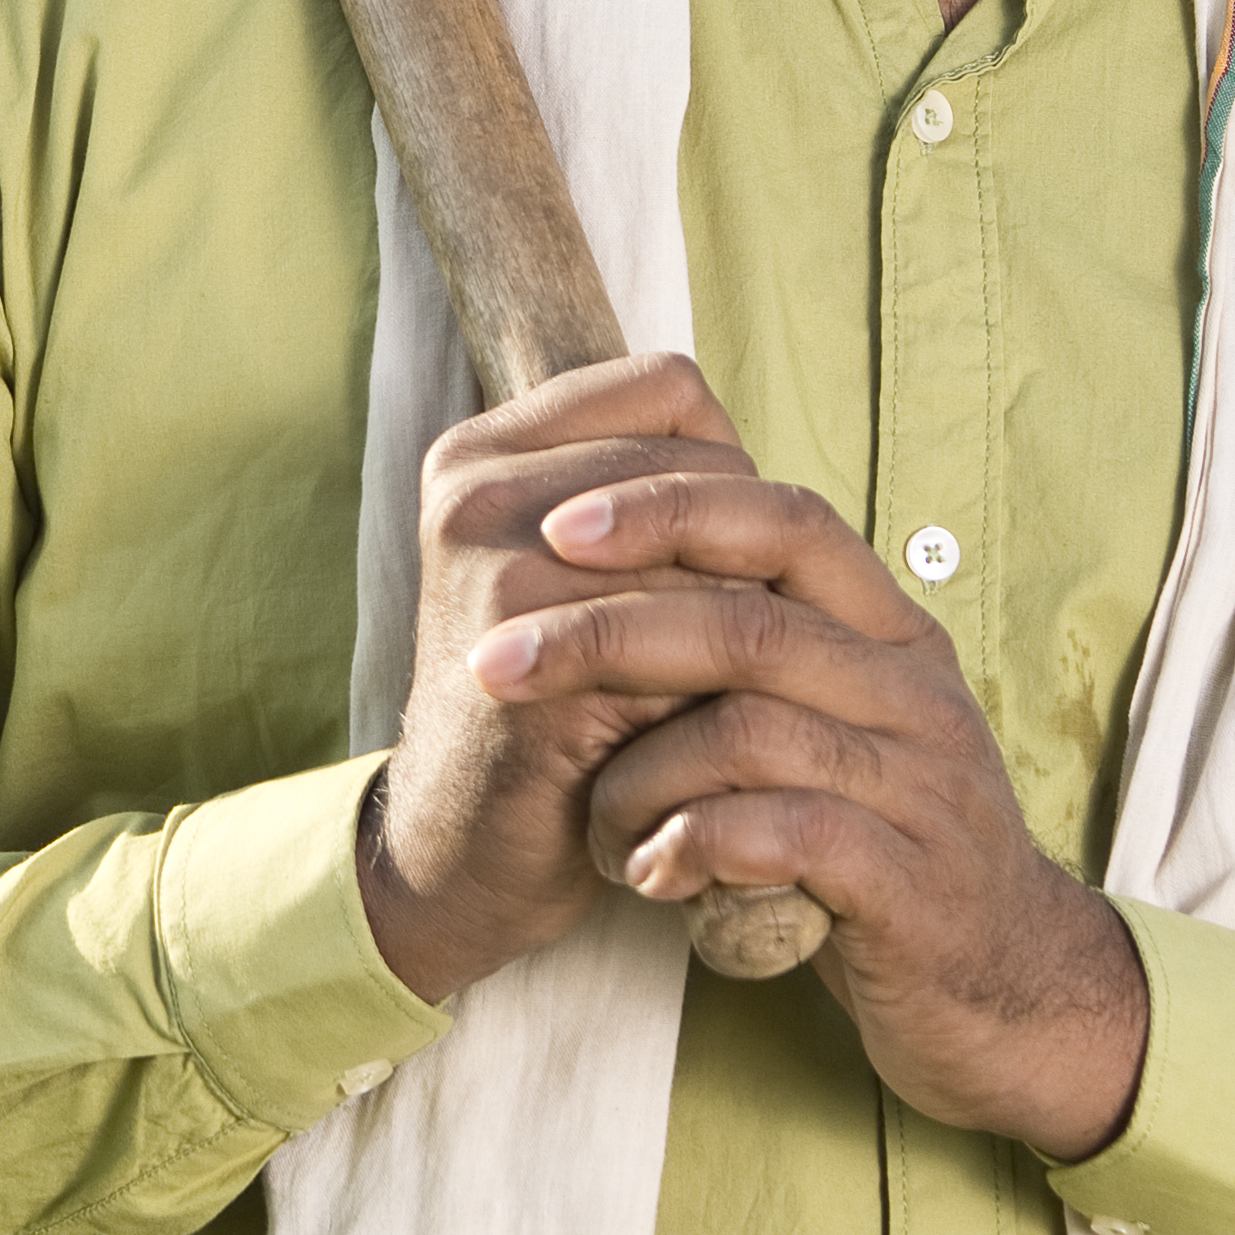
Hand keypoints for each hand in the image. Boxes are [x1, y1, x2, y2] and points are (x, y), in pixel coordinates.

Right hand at [362, 349, 769, 1006]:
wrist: (467, 846)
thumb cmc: (552, 701)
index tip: (717, 550)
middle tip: (743, 632)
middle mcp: (475, 496)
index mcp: (479, 453)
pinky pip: (695, 640)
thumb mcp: (580, 574)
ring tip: (735, 680)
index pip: (664, 387)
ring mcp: (497, 576)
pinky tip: (717, 725)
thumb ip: (651, 498)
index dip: (722, 466)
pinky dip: (728, 683)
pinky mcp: (537, 664)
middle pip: (699, 470)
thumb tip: (767, 480)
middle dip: (747, 551)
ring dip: (750, 622)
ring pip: (708, 555)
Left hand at [471, 465, 1153, 1160]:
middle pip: (748, 622)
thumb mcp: (833, 729)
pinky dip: (696, 846)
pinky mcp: (913, 886)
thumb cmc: (884, 847)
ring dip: (638, 776)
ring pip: (751, 732)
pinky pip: (786, 835)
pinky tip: (654, 875)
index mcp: (891, 634)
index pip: (788, 520)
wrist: (1011, 990)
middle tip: (497, 664)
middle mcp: (914, 693)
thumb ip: (757, 657)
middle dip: (604, 635)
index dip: (669, 509)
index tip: (554, 526)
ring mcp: (922, 788)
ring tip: (595, 825)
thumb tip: (614, 575)